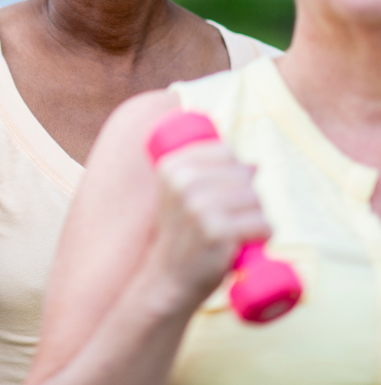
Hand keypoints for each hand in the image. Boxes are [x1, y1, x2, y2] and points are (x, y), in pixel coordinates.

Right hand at [148, 142, 270, 310]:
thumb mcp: (179, 196)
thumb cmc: (181, 237)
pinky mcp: (218, 232)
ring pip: (255, 198)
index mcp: (171, 167)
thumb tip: (254, 164)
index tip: (224, 191)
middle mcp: (183, 183)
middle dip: (248, 196)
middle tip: (231, 218)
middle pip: (243, 174)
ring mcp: (200, 207)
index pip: (225, 151)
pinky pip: (262, 224)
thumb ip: (205, 174)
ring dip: (256, 217)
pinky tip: (247, 243)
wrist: (168, 279)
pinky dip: (263, 235)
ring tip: (238, 231)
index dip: (235, 170)